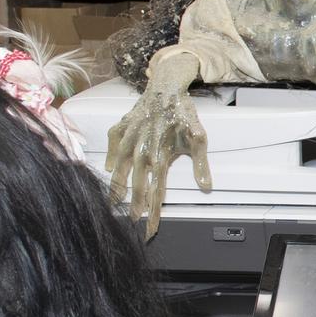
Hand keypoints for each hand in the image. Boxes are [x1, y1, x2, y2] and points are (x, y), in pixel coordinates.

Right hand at [103, 70, 208, 238]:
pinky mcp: (121, 128)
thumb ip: (200, 165)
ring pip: (120, 169)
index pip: (156, 193)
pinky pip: (113, 146)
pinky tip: (110, 169)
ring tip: (112, 203)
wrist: (166, 86)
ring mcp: (129, 139)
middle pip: (137, 185)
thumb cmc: (183, 113)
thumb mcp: (198, 138)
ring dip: (117, 187)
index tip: (150, 230)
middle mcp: (141, 150)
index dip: (152, 214)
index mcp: (160, 156)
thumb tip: (205, 186)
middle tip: (131, 222)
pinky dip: (111, 157)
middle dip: (134, 206)